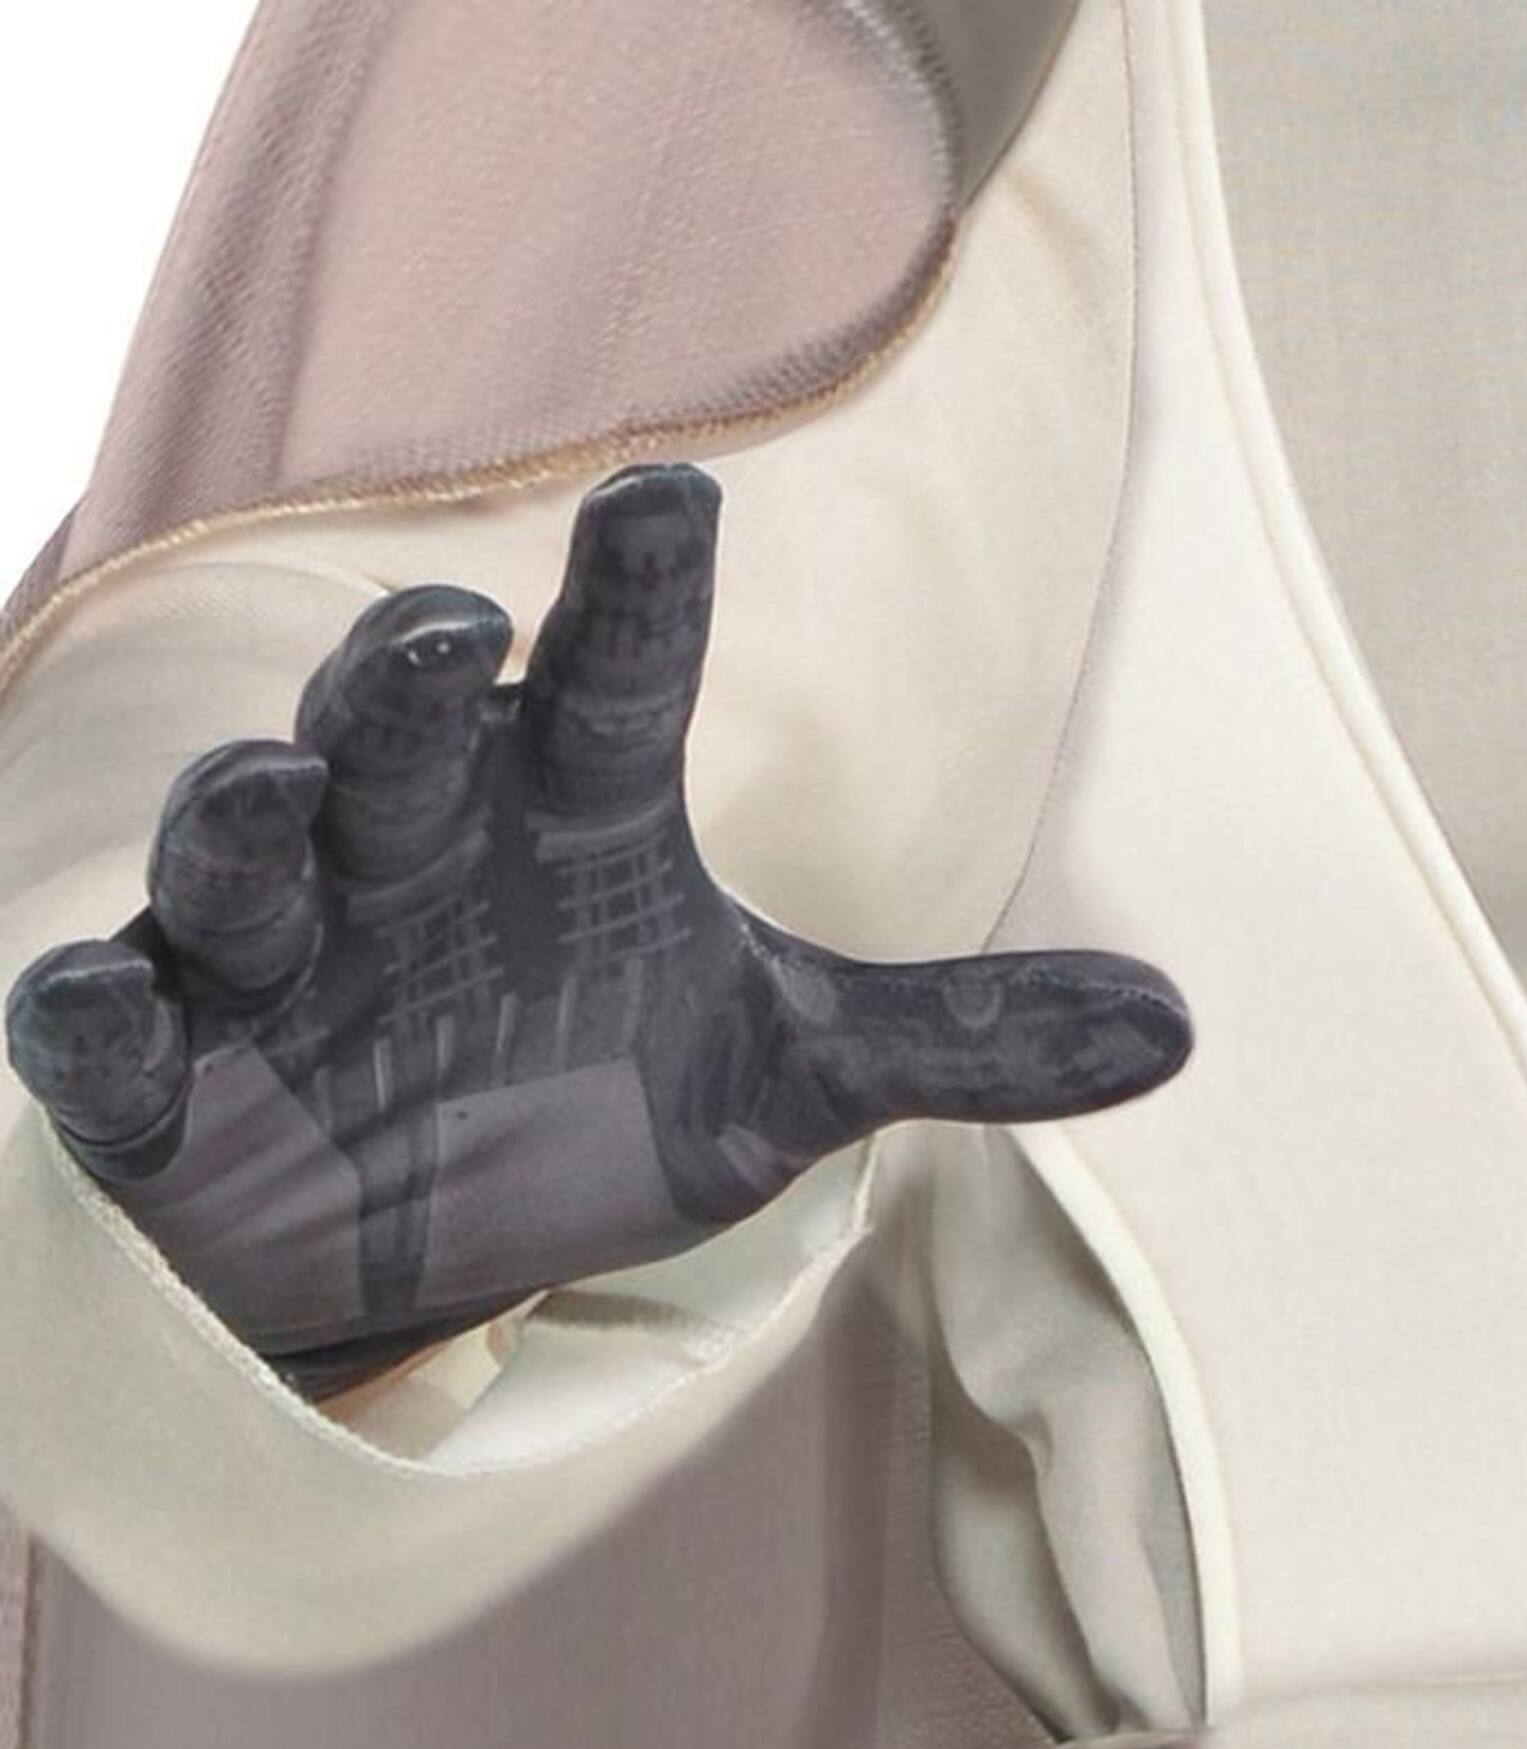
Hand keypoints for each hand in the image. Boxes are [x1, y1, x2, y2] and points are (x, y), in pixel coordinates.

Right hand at [5, 464, 1190, 1395]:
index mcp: (570, 824)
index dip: (638, 591)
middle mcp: (421, 855)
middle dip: (412, 687)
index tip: (673, 492)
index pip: (615, 678)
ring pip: (243, 846)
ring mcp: (278, 955)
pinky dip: (108, 1025)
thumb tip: (1180, 1027)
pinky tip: (116, 1023)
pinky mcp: (164, 1070)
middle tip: (451, 643)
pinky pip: (111, 1031)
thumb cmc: (590, 1112)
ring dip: (254, 817)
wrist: (423, 1241)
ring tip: (294, 794)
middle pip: (406, 731)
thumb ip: (960, 1041)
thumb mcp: (790, 1080)